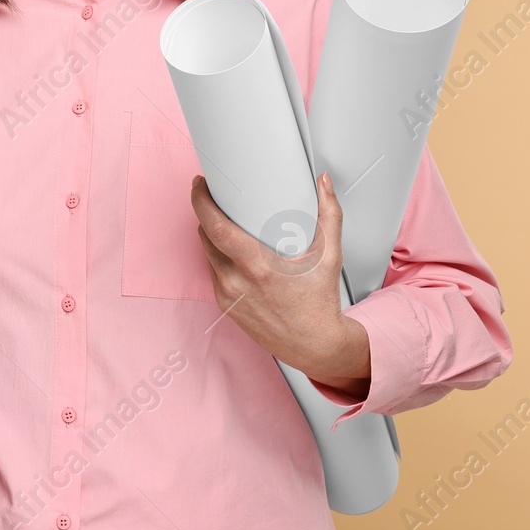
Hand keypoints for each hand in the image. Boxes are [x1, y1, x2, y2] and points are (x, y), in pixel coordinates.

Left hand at [193, 170, 369, 386]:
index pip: (216, 228)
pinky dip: (218, 256)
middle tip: (212, 194)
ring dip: (210, 234)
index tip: (200, 185)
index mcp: (258, 267)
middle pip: (205, 236)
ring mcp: (228, 296)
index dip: (201, 202)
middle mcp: (237, 282)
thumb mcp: (329, 255)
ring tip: (221, 218)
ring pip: (207, 253)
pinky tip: (228, 248)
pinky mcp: (225, 306)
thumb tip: (324, 183)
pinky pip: (213, 272)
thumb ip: (329, 214)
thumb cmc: (320, 304)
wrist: (315, 346)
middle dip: (205, 212)